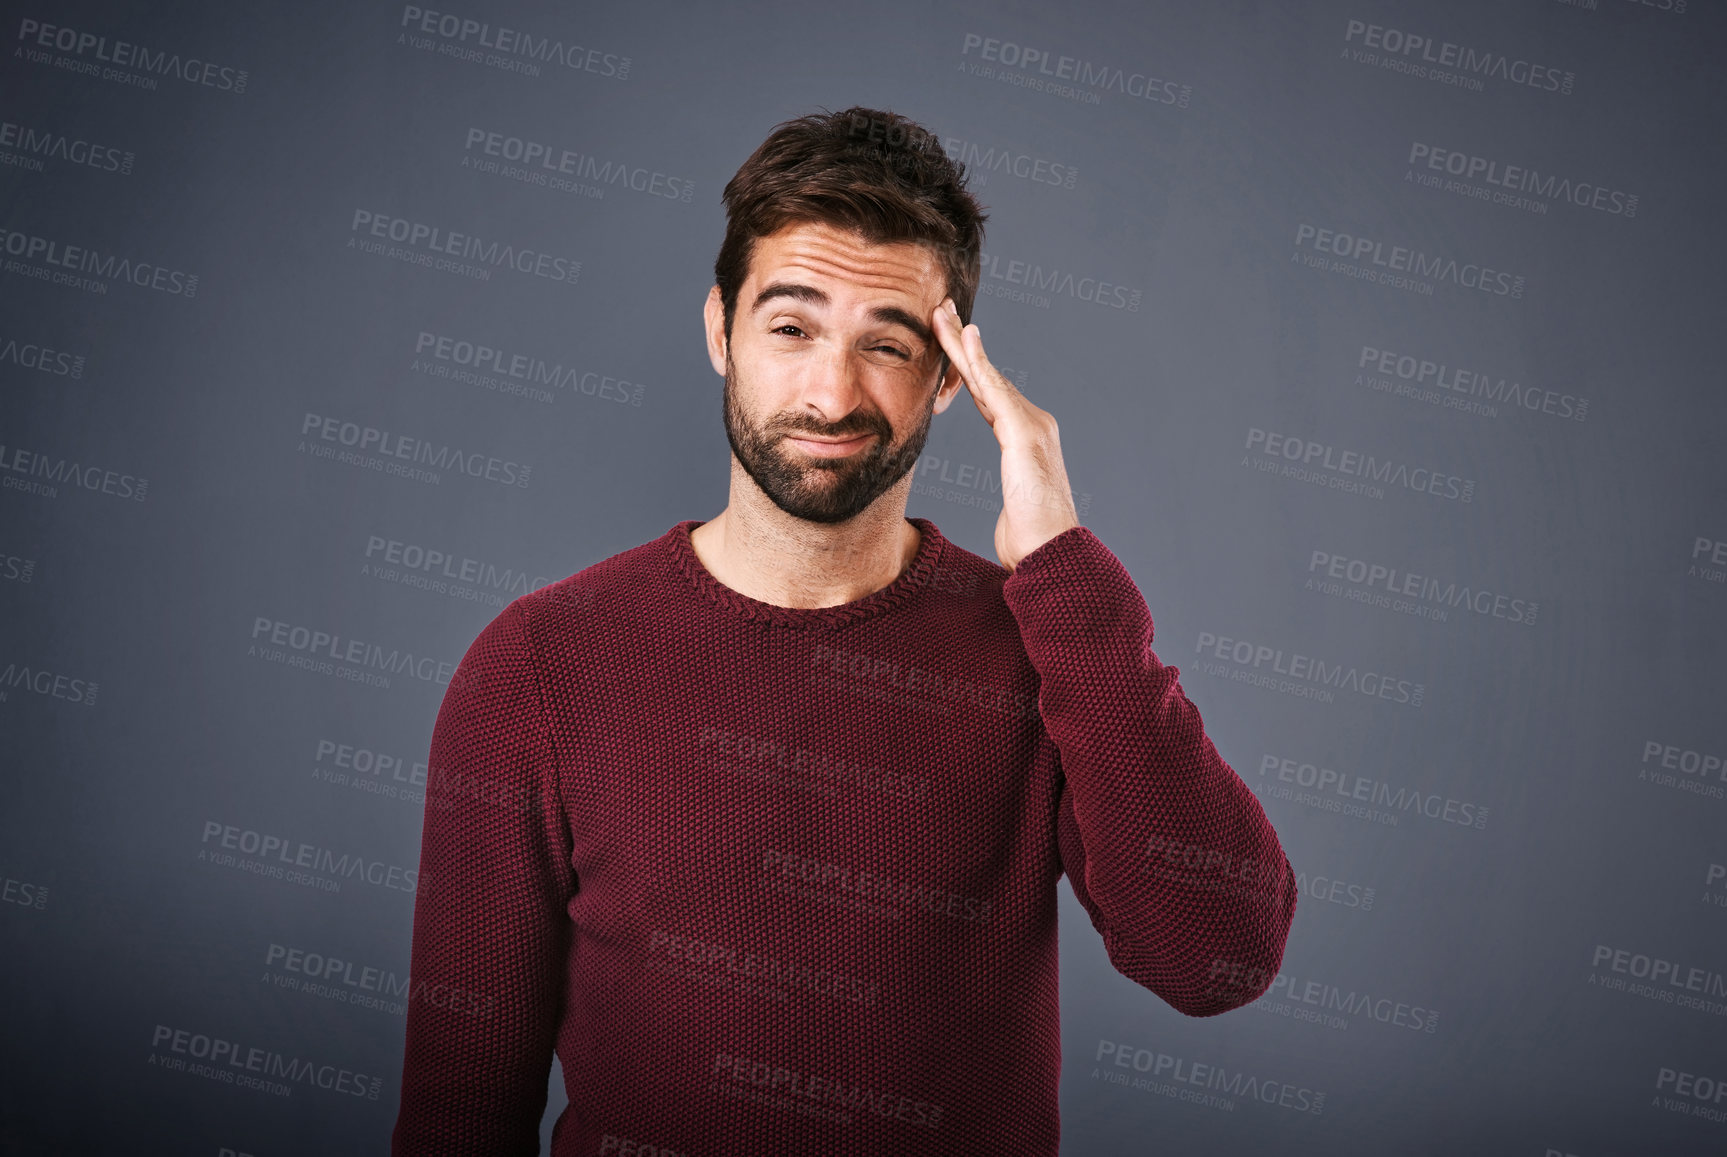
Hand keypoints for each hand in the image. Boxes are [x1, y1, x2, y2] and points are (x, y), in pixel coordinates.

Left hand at [931, 297, 1079, 570]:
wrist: (1053, 553)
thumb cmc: (1032, 542)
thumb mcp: (1014, 516)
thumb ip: (1012, 505)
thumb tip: (1011, 521)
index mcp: (1024, 439)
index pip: (987, 395)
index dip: (966, 368)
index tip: (947, 343)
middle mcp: (1032, 424)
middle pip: (986, 377)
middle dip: (960, 343)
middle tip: (940, 309)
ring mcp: (1031, 424)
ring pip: (987, 376)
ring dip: (961, 343)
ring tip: (941, 313)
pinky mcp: (1024, 431)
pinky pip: (994, 389)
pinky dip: (978, 361)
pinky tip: (965, 337)